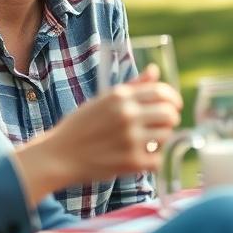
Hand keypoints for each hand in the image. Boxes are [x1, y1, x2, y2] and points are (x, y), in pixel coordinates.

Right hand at [14, 72, 181, 204]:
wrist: (59, 155)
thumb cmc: (81, 126)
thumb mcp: (104, 99)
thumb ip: (133, 86)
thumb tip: (155, 70)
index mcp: (120, 96)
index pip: (162, 92)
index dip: (173, 98)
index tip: (174, 105)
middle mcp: (128, 115)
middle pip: (169, 113)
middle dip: (171, 118)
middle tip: (165, 124)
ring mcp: (131, 139)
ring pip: (167, 135)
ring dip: (162, 138)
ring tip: (151, 140)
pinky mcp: (131, 163)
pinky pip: (158, 159)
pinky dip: (154, 159)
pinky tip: (144, 157)